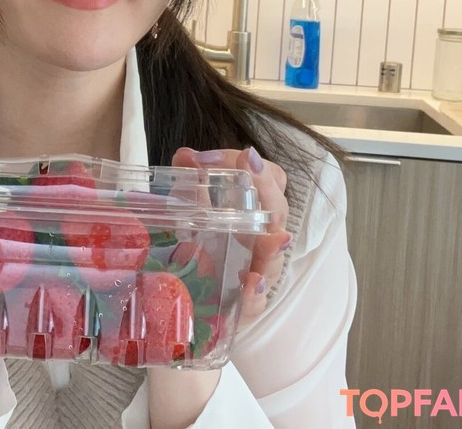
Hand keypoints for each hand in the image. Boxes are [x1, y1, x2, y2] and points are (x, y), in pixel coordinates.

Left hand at [171, 146, 290, 325]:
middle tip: (249, 164)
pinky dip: (254, 295)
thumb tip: (185, 155)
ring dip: (274, 247)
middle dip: (266, 188)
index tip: (231, 155)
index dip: (255, 164)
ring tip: (274, 237)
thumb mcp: (193, 213)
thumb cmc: (204, 247)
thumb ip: (189, 183)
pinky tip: (251, 285)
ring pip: (274, 259)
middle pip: (277, 212)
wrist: (198, 299)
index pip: (271, 179)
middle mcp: (263, 240)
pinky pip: (256, 303)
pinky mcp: (245, 307)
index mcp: (256, 212)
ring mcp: (258, 273)